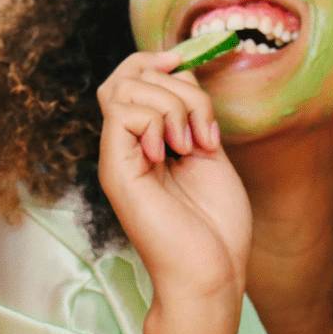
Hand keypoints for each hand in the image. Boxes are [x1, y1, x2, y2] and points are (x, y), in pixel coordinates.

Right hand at [97, 50, 251, 309]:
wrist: (212, 272)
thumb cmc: (216, 224)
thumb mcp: (209, 150)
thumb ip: (192, 110)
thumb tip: (180, 68)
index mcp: (148, 140)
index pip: (134, 76)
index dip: (158, 60)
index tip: (188, 63)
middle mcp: (127, 146)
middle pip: (128, 75)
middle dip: (176, 84)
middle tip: (202, 129)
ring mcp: (118, 158)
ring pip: (127, 88)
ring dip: (174, 105)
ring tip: (193, 145)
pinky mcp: (116, 171)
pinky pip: (123, 113)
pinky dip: (158, 121)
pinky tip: (175, 152)